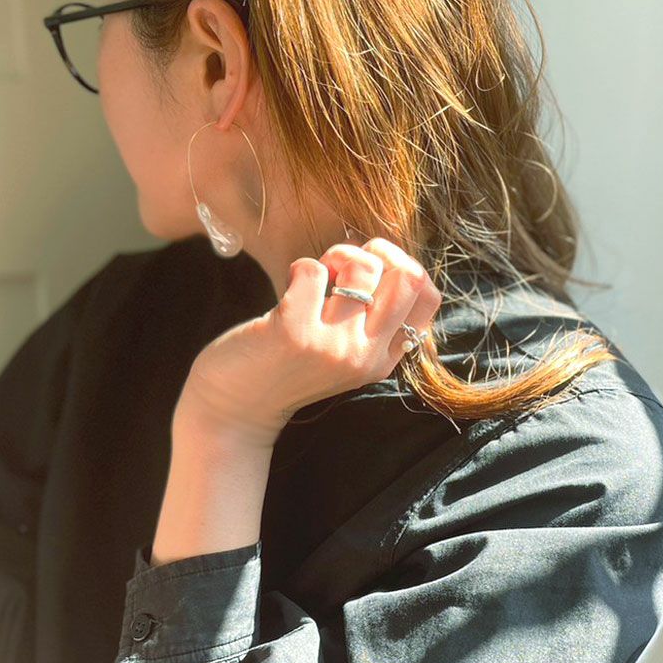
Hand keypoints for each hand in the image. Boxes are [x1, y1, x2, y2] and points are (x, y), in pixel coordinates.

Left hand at [174, 237, 442, 446]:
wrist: (234, 409)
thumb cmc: (286, 365)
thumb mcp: (343, 350)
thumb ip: (369, 317)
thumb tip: (381, 254)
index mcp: (383, 358)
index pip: (428, 296)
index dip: (402, 266)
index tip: (369, 272)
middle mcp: (365, 355)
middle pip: (408, 276)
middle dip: (376, 253)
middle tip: (342, 267)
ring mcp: (332, 346)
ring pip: (362, 267)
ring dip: (334, 257)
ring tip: (313, 280)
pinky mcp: (294, 333)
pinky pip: (312, 269)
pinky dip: (297, 268)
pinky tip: (285, 291)